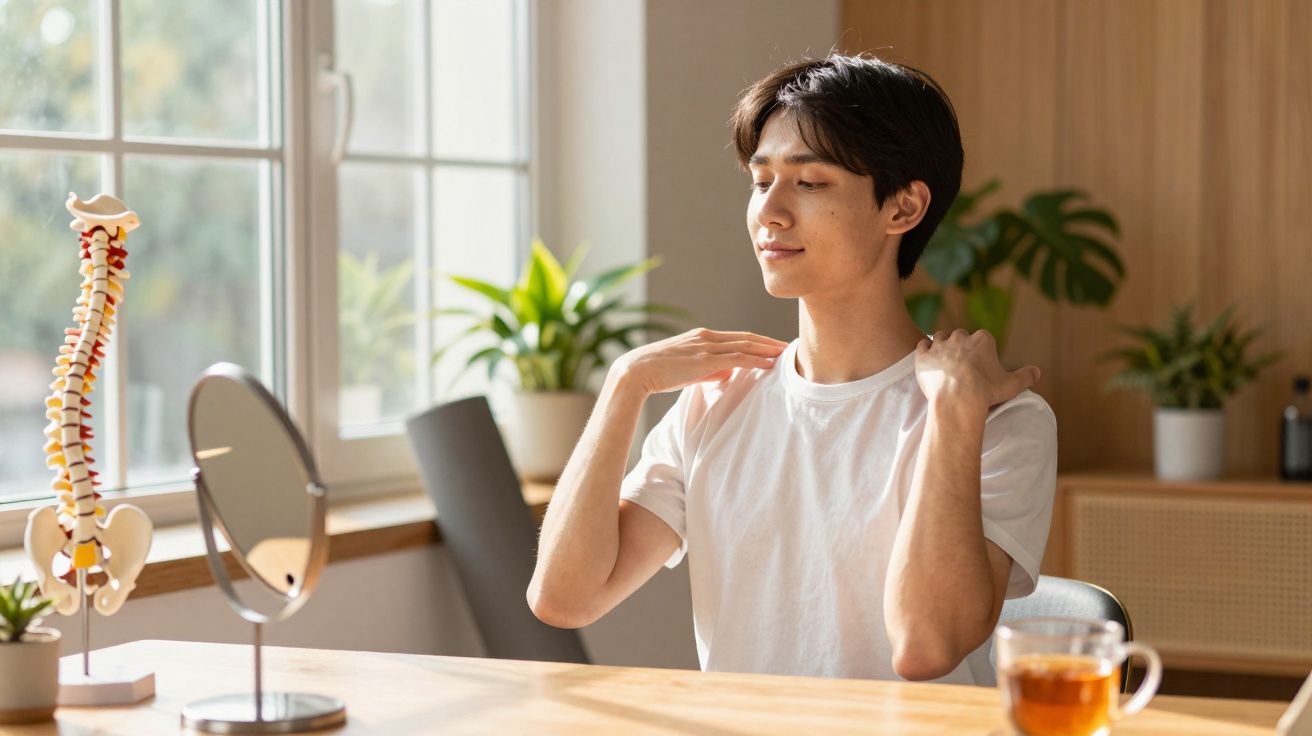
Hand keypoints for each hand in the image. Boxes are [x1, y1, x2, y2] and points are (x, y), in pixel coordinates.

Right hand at [612, 328, 788, 395]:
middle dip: (768, 342)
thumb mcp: (686, 369)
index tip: (772, 347)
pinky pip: (737, 358)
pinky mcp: (704, 360)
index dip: (757, 341)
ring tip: (785, 355)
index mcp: (701, 337)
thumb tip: (726, 374)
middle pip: (746, 338)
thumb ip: (707, 369)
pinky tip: (769, 364)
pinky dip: (755, 360)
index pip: (736, 337)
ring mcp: (706, 347)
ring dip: (767, 350)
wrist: (635, 372)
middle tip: (787, 347)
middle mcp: (706, 337)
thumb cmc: (657, 373)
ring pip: (745, 346)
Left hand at [914, 329, 1040, 412]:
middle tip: (961, 363)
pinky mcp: (923, 355)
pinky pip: (922, 346)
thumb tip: (1037, 372)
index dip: (980, 350)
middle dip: (961, 346)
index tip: (979, 362)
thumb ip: (1026, 376)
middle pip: (960, 335)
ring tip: (944, 360)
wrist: (958, 400)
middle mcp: (960, 337)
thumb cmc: (986, 392)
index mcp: (983, 339)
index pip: (982, 338)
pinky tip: (927, 360)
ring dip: (942, 345)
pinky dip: (924, 351)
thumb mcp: (1012, 385)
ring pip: (940, 337)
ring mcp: (940, 344)